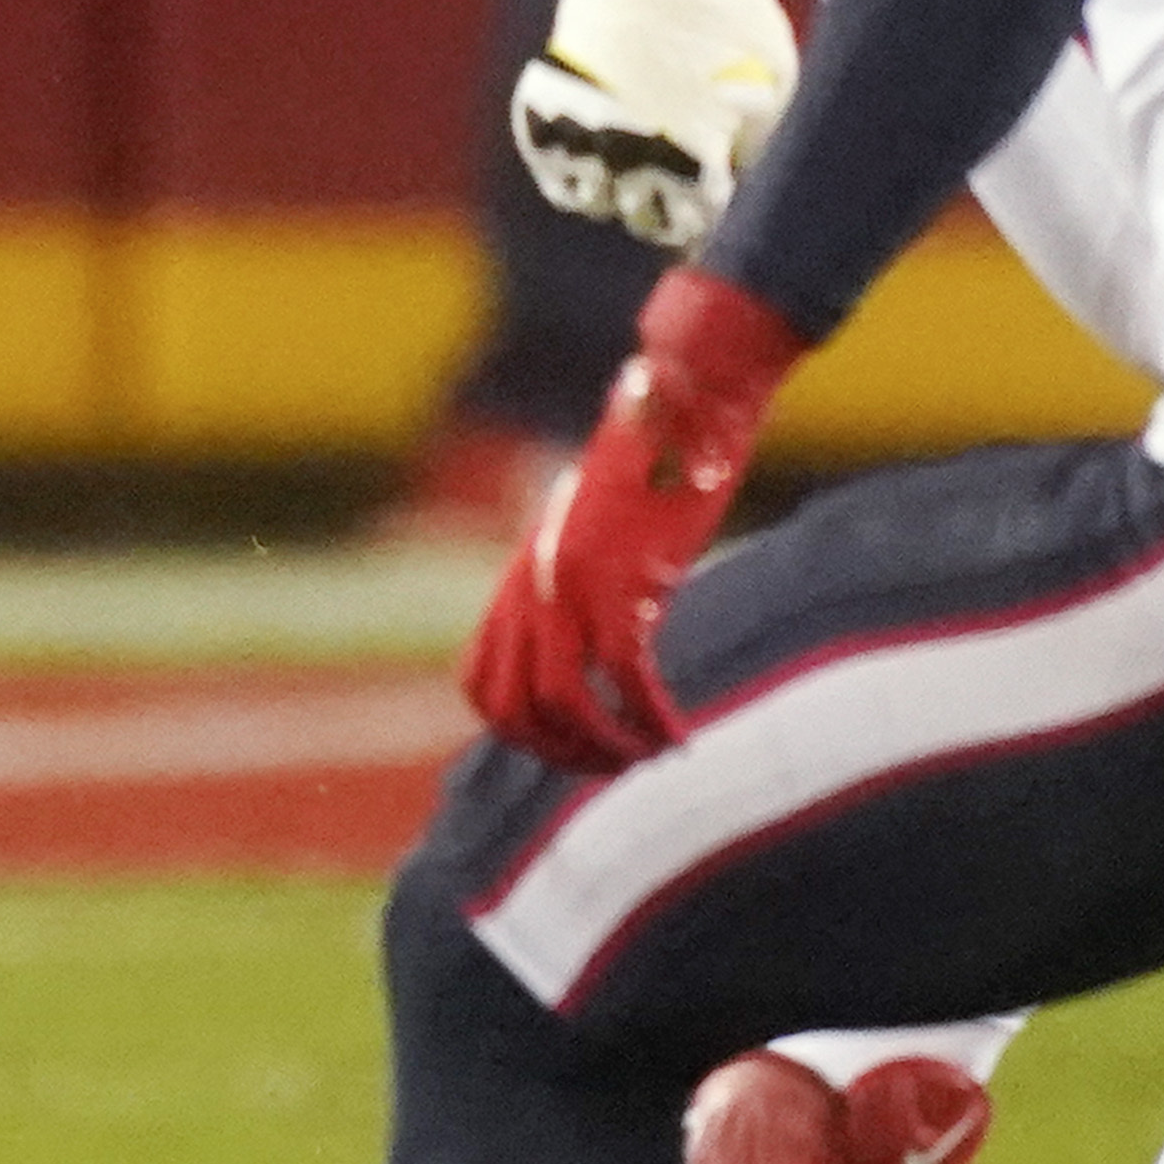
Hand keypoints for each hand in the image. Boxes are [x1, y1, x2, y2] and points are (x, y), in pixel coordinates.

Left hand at [460, 273, 798, 771]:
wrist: (683, 400)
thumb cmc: (653, 461)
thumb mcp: (597, 529)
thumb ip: (581, 579)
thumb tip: (605, 629)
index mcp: (519, 575)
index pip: (479, 683)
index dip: (514, 731)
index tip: (566, 746)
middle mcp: (533, 585)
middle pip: (515, 709)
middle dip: (562, 754)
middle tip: (613, 764)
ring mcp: (572, 585)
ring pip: (567, 705)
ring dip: (608, 748)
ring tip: (649, 756)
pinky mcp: (624, 583)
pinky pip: (627, 682)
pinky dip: (652, 721)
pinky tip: (680, 736)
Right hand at [517, 0, 798, 248]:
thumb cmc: (733, 14)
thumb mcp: (773, 86)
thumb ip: (756, 151)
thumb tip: (736, 195)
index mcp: (694, 158)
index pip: (698, 225)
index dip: (708, 212)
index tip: (710, 194)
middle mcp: (632, 155)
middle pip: (646, 221)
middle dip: (665, 203)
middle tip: (674, 171)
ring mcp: (582, 134)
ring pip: (597, 202)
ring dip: (618, 188)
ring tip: (638, 153)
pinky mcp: (546, 112)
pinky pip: (557, 173)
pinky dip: (576, 167)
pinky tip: (604, 140)